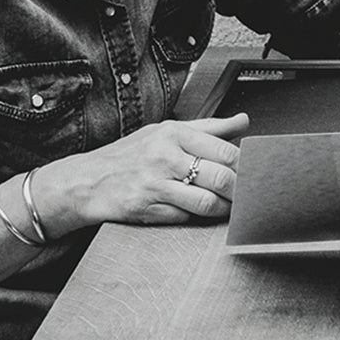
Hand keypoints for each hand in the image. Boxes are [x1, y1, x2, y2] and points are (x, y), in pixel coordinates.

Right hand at [33, 113, 250, 234]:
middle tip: (246, 194)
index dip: (245, 166)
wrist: (85, 181)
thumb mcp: (166, 131)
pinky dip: (198, 218)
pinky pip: (185, 217)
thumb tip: (243, 120)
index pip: (226, 151)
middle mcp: (165, 156)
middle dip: (240, 190)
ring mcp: (154, 184)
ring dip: (224, 209)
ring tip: (228, 207)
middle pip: (221, 177)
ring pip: (207, 202)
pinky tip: (200, 214)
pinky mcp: (146, 209)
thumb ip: (208, 128)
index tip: (253, 173)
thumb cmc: (130, 154)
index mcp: (174, 132)